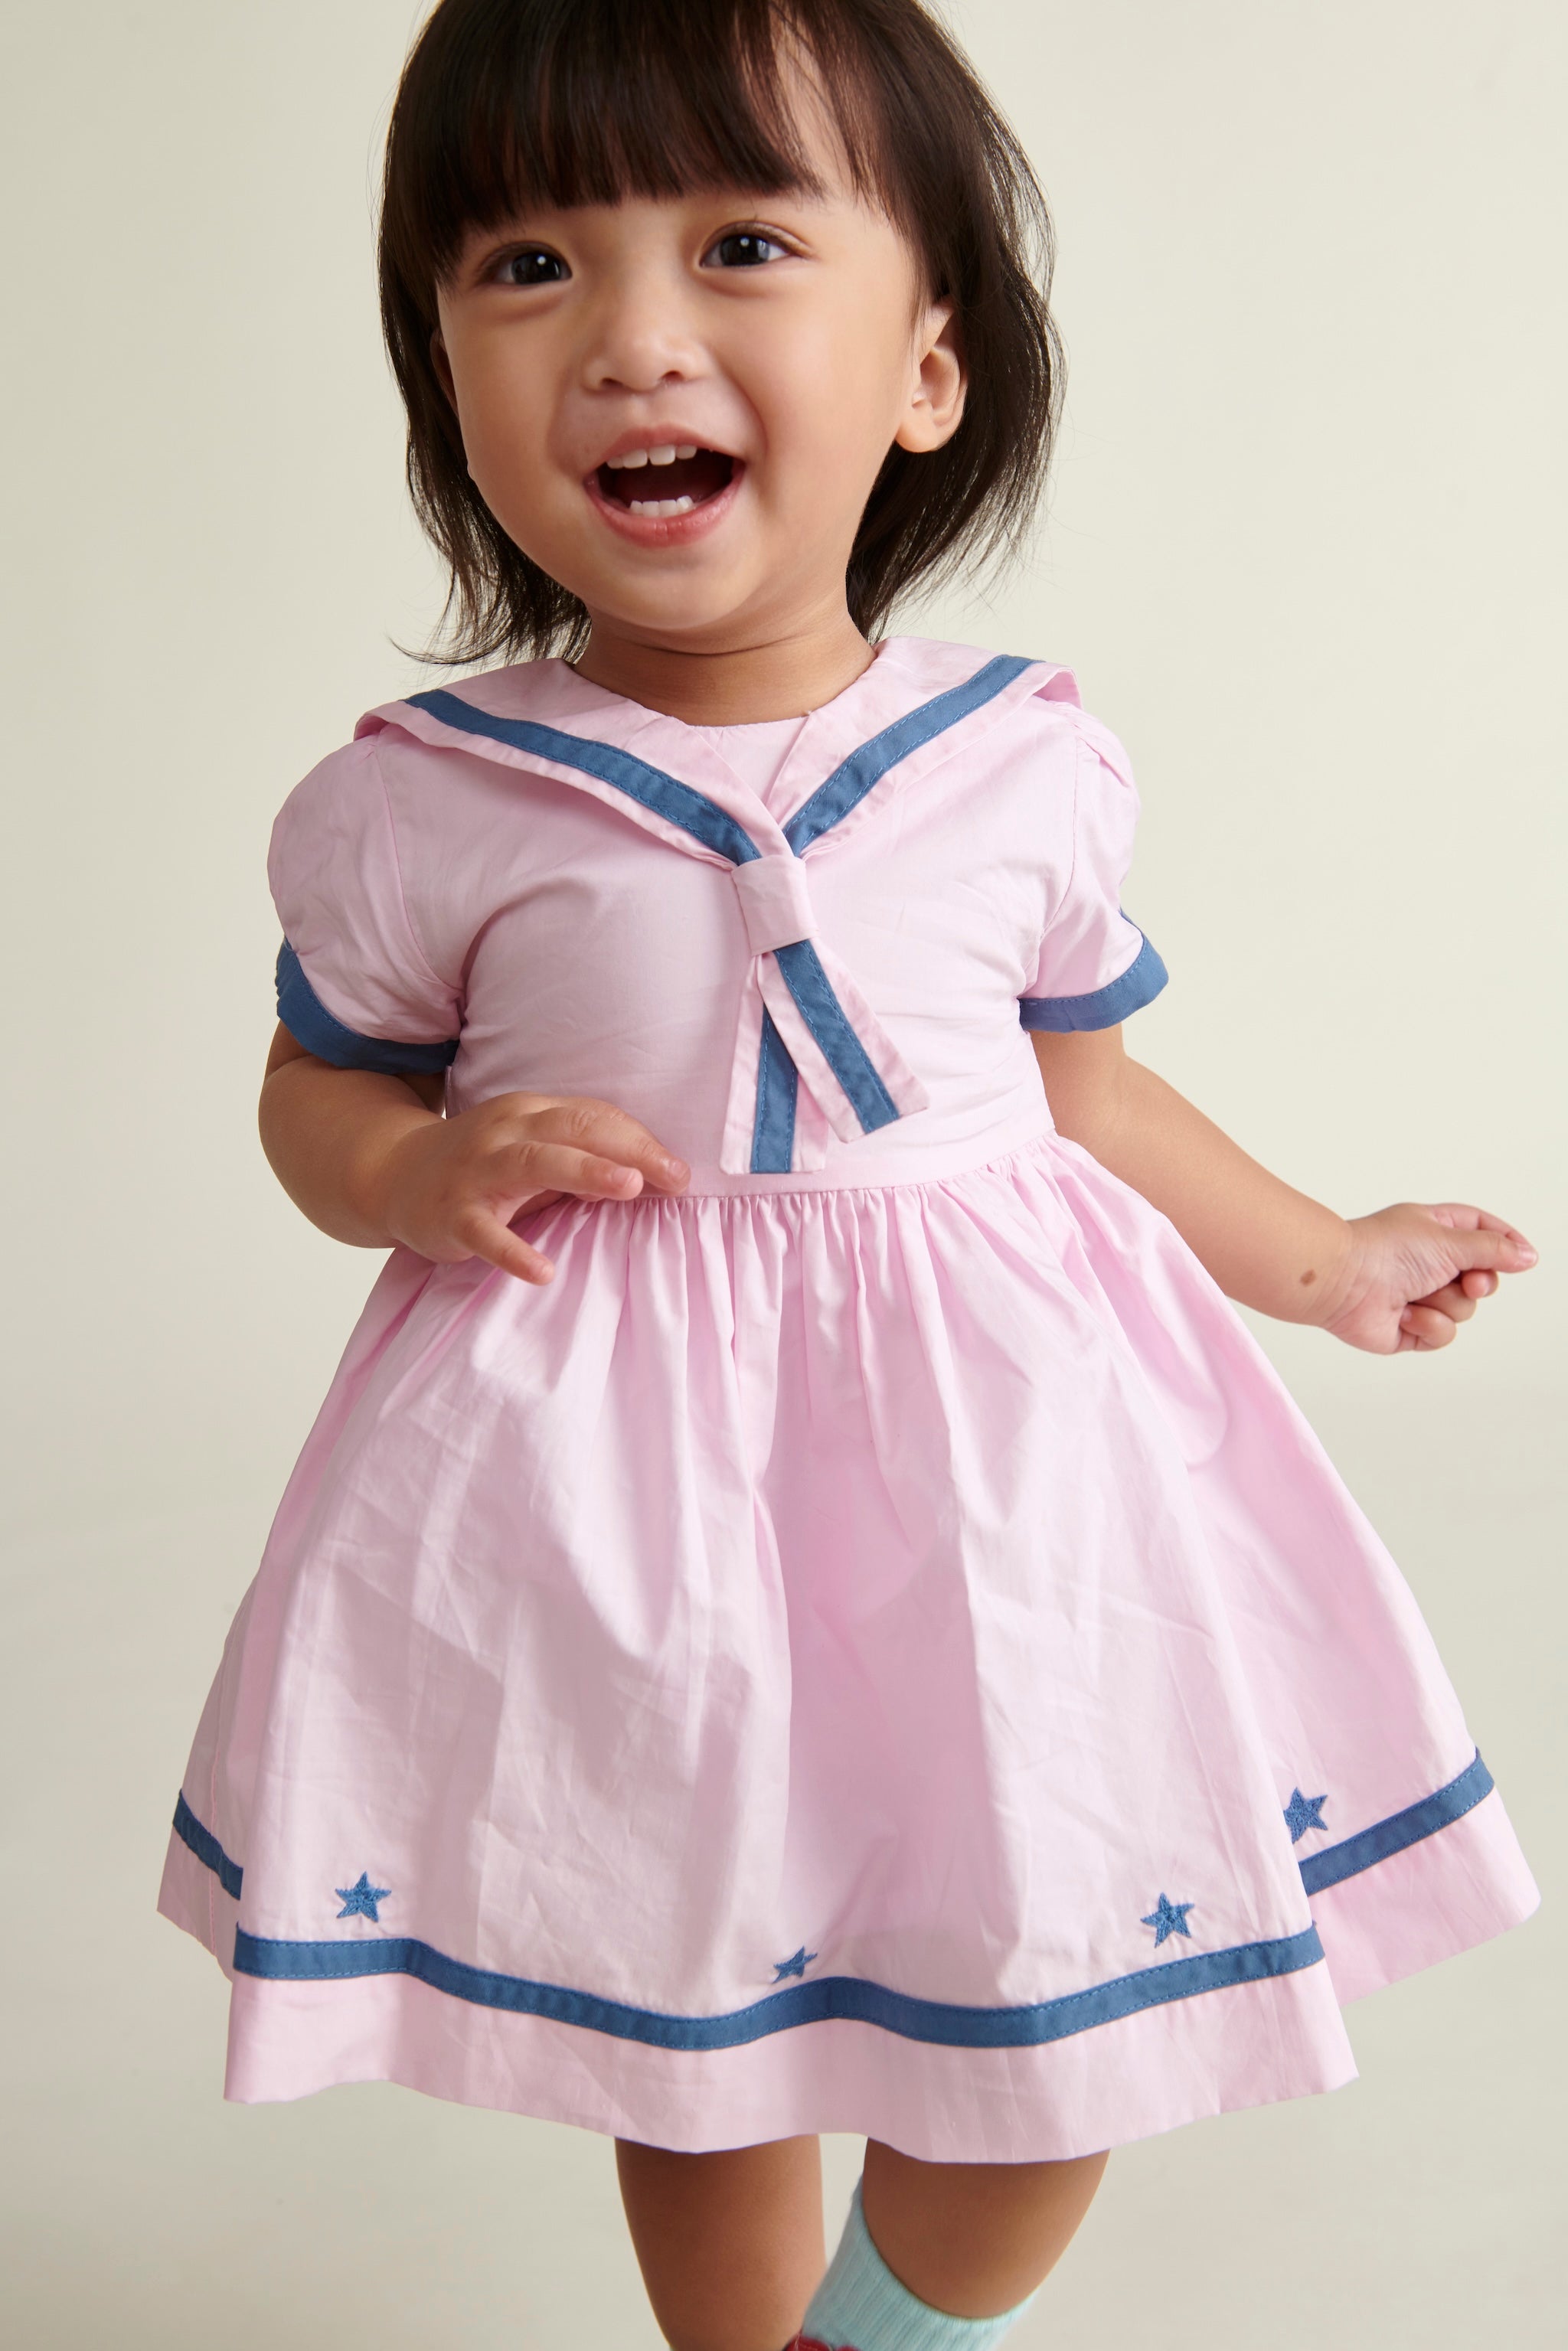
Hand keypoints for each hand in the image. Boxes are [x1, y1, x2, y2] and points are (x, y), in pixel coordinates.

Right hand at [374, 1092, 689, 1284]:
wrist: (392, 1175)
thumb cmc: (481, 1166)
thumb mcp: (530, 1148)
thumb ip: (580, 1156)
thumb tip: (654, 1174)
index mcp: (529, 1113)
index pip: (593, 1117)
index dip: (639, 1141)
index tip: (680, 1171)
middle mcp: (504, 1133)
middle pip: (572, 1130)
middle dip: (627, 1150)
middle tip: (672, 1176)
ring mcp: (476, 1172)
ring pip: (533, 1163)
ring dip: (584, 1172)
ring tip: (629, 1190)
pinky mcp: (452, 1215)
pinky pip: (485, 1233)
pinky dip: (513, 1252)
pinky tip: (543, 1272)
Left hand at [1316, 1202, 1536, 1353]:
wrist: (1342, 1283)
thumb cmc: (1386, 1250)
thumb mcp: (1449, 1240)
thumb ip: (1492, 1249)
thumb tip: (1526, 1255)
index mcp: (1435, 1230)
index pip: (1482, 1231)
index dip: (1505, 1243)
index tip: (1525, 1256)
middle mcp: (1429, 1262)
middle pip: (1481, 1277)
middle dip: (1478, 1282)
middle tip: (1467, 1282)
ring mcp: (1419, 1295)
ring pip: (1464, 1309)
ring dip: (1445, 1303)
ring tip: (1416, 1293)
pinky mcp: (1410, 1327)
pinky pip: (1444, 1333)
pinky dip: (1428, 1325)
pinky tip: (1404, 1314)